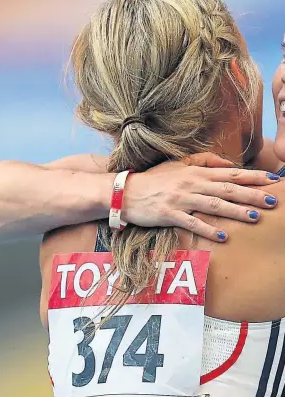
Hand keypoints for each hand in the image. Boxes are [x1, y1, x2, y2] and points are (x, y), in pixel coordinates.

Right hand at [123, 153, 279, 241]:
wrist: (126, 192)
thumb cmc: (154, 179)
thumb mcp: (178, 164)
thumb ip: (204, 160)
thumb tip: (228, 164)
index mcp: (196, 172)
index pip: (230, 173)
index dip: (252, 176)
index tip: (273, 180)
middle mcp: (191, 184)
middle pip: (227, 189)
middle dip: (252, 194)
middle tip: (272, 201)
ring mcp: (180, 199)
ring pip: (214, 205)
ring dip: (235, 211)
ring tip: (254, 217)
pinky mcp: (169, 214)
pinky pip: (191, 223)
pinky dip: (207, 229)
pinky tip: (222, 236)